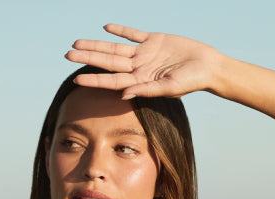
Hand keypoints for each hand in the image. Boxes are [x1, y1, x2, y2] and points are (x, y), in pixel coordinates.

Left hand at [65, 24, 220, 98]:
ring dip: (96, 45)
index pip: (111, 80)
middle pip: (107, 62)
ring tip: (77, 43)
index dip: (94, 80)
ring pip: (115, 48)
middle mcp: (139, 67)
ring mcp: (145, 53)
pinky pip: (133, 34)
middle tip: (66, 54)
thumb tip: (123, 94)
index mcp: (140, 81)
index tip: (76, 79)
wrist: (208, 66)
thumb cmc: (191, 82)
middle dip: (87, 58)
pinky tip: (106, 27)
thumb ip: (147, 90)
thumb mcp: (169, 88)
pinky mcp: (154, 40)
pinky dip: (121, 30)